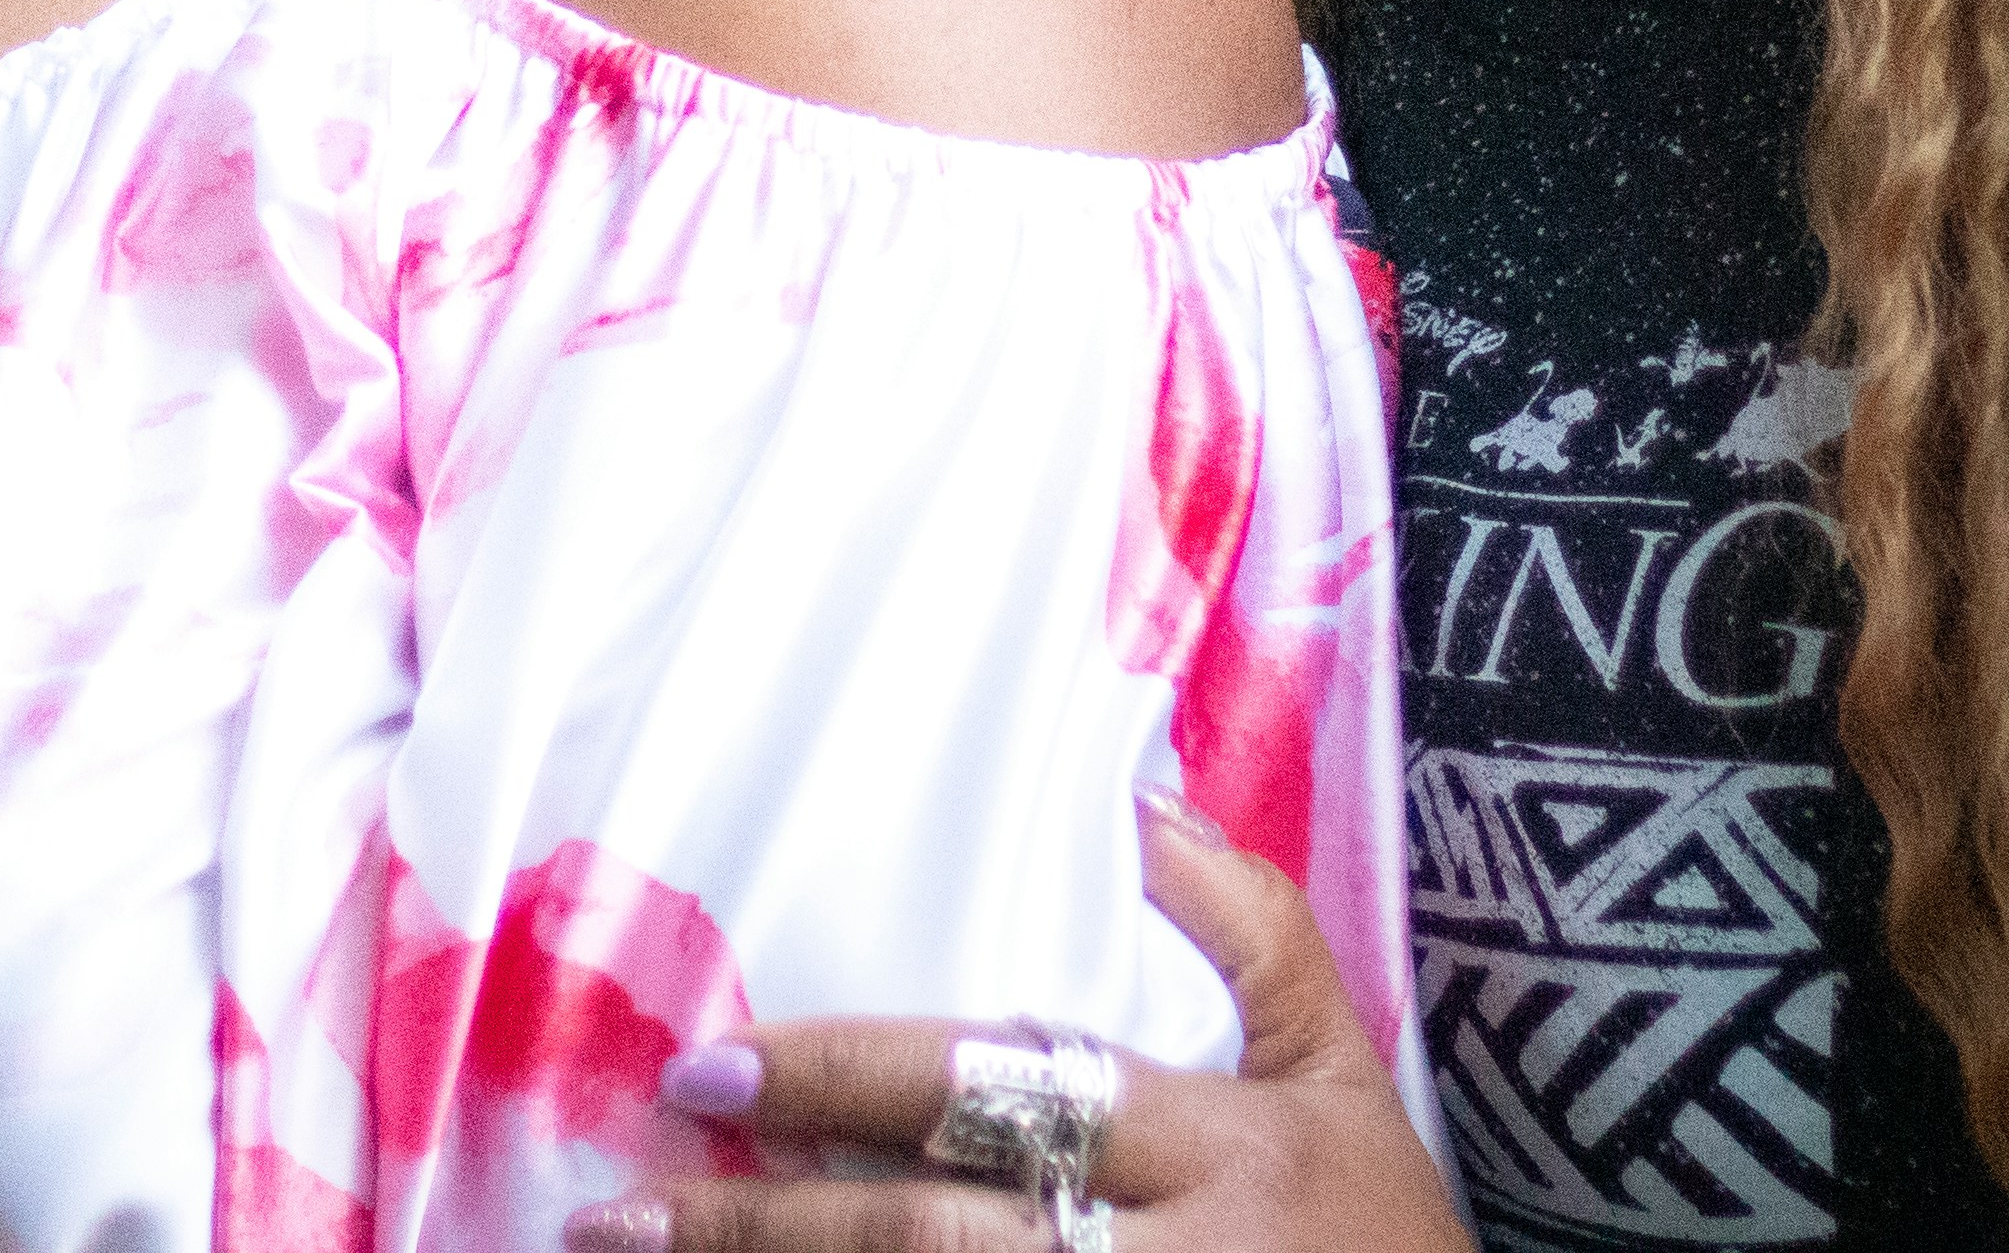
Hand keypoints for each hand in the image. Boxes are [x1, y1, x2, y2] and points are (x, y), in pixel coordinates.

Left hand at [584, 806, 1460, 1252]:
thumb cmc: (1386, 1231)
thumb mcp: (1346, 1074)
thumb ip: (1253, 931)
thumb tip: (1139, 800)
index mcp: (1223, 1146)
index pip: (1012, 1088)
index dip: (851, 1076)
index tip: (708, 1064)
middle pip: (938, 1235)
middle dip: (772, 1222)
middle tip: (622, 1212)